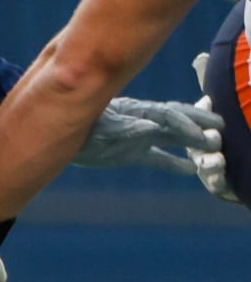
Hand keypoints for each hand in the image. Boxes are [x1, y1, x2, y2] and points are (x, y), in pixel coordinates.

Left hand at [74, 95, 222, 173]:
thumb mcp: (102, 129)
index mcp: (135, 111)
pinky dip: (173, 163)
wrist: (59, 138)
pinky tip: (190, 170)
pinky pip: (156, 157)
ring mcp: (137, 137)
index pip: (168, 116)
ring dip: (191, 142)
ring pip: (170, 138)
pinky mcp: (130, 153)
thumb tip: (152, 126)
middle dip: (198, 122)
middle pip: (176, 119)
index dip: (186, 125)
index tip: (202, 136)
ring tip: (214, 147)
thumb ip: (126, 127)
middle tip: (221, 127)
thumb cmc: (80, 129)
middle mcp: (140, 121)